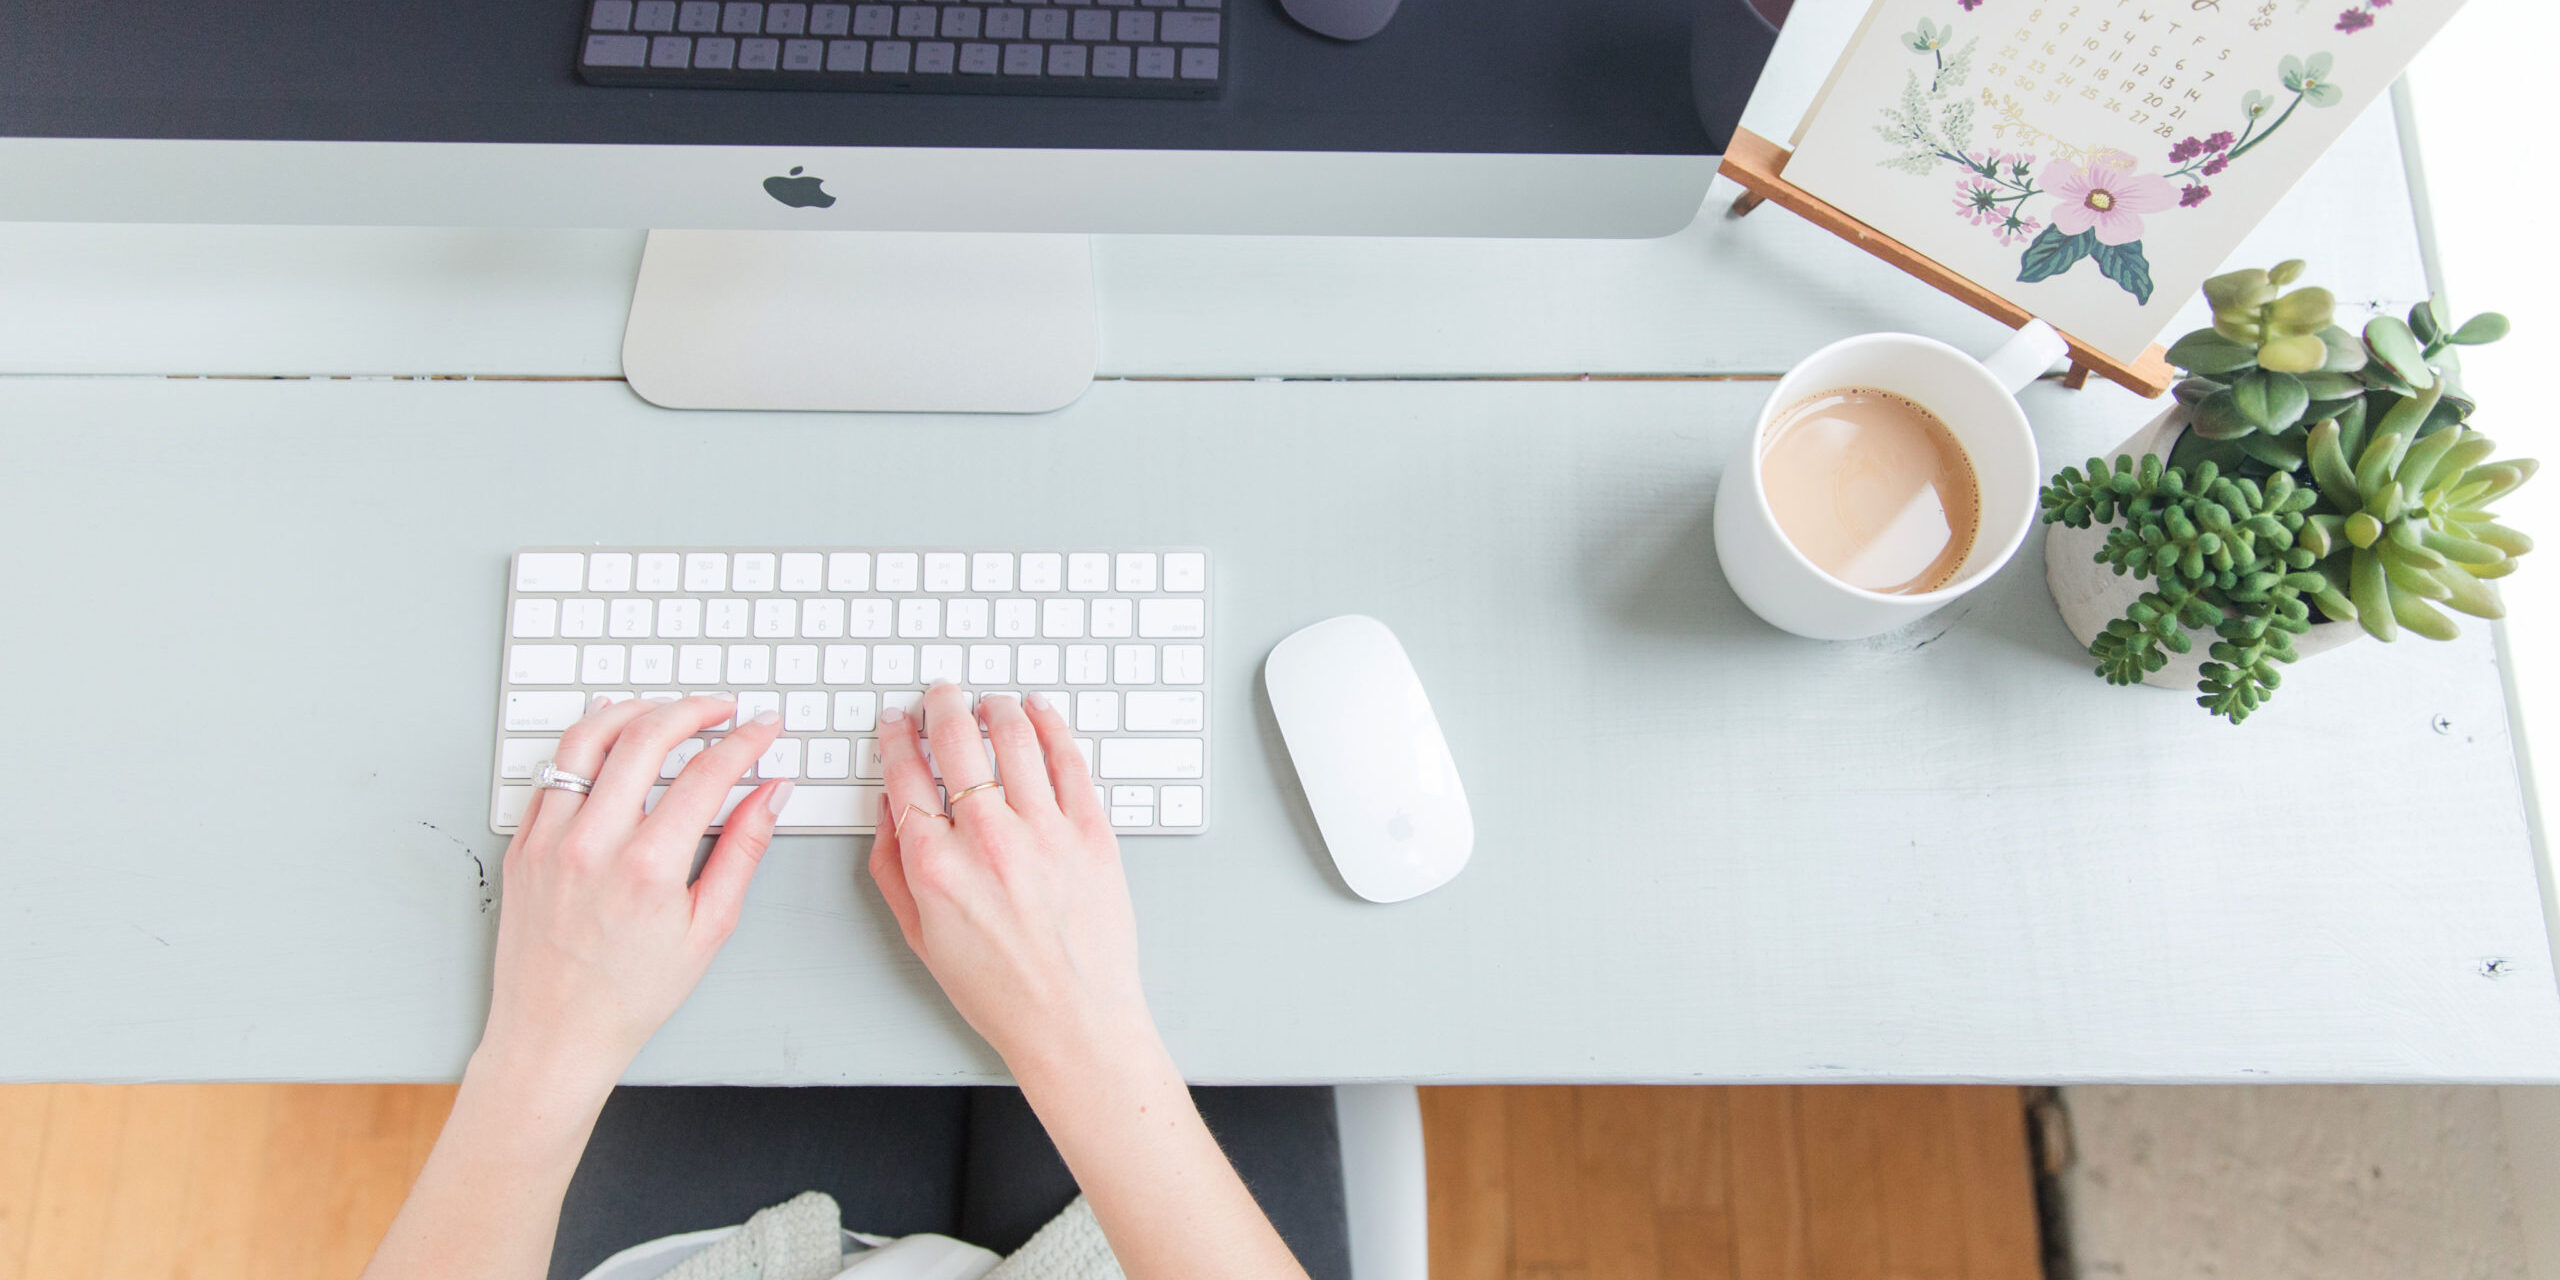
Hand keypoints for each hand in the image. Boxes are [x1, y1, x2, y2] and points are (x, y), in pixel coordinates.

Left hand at [479, 694, 788, 1097]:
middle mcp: (592, 844)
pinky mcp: (522, 844)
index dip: (745, 740)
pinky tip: (612, 742)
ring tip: (666, 711)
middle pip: (647, 736)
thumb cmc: (630, 994)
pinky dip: (586, 744)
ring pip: (588, 738)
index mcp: (647, 868)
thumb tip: (769, 795)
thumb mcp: (708, 929)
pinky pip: (552, 772)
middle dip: (694, 709)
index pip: (707, 773)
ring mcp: (549, 840)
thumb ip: (742, 851)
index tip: (763, 728)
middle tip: (722, 708)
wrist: (554, 1035)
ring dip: (634, 711)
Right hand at [868, 683, 1155, 1077]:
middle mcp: (987, 839)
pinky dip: (1051, 725)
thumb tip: (887, 810)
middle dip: (942, 704)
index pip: (905, 772)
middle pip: (956, 739)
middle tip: (942, 693)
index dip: (896, 735)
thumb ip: (892, 869)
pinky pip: (1069, 760)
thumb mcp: (920, 937)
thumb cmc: (999, 991)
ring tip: (991, 702)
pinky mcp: (1091, 833)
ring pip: (1015, 736)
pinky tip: (1039, 713)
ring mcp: (1044, 831)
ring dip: (996, 707)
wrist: (1072, 1022)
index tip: (896, 720)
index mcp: (936, 865)